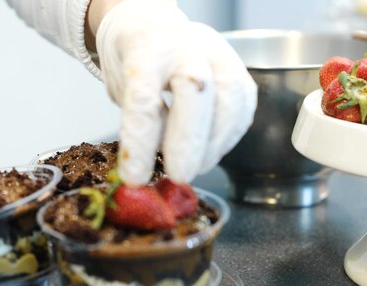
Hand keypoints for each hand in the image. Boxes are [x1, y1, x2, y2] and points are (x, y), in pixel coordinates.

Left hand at [93, 0, 256, 184]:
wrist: (156, 27)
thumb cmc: (138, 63)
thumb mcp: (123, 89)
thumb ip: (140, 123)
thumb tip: (149, 172)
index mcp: (146, 51)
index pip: (143, 98)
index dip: (141, 143)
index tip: (136, 178)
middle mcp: (184, 46)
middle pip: (195, 88)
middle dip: (189, 141)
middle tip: (179, 175)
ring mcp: (217, 53)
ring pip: (229, 95)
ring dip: (215, 142)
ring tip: (197, 167)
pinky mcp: (239, 68)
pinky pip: (243, 104)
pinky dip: (230, 135)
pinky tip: (213, 151)